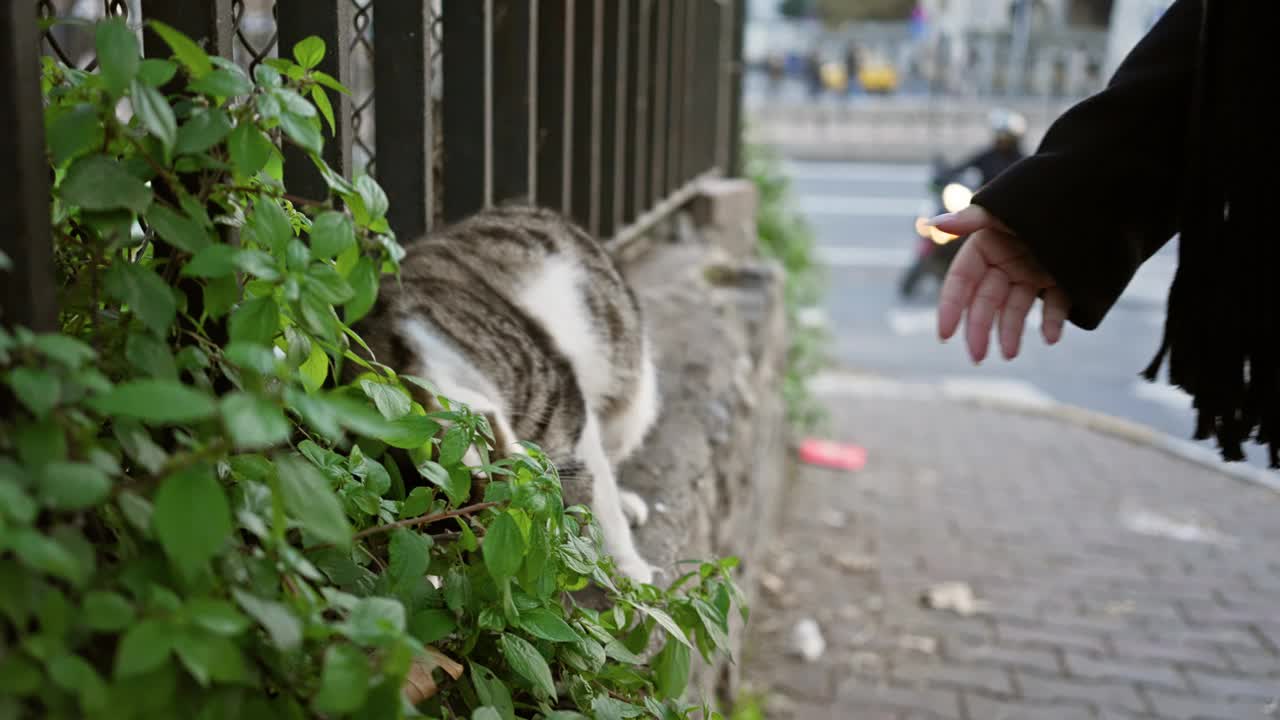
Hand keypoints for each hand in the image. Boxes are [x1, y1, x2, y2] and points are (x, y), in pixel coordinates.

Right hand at [933, 205, 1069, 362]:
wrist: (1103, 192)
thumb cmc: (1048, 193)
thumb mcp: (1007, 208)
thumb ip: (971, 219)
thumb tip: (934, 224)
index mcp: (987, 245)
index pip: (962, 280)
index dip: (952, 306)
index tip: (945, 334)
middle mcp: (1007, 263)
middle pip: (986, 301)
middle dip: (980, 329)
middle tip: (977, 357)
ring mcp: (1033, 274)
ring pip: (1016, 309)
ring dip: (1011, 332)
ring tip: (1011, 354)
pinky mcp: (1062, 282)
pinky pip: (1054, 307)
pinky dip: (1051, 322)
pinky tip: (1052, 337)